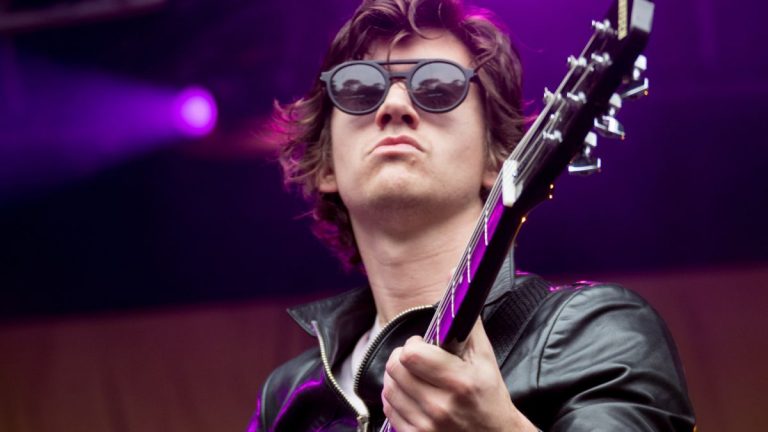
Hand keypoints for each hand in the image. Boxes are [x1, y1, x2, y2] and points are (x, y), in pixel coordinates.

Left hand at [381, 319, 537, 431]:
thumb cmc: (489, 394)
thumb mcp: (484, 357)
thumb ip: (467, 317)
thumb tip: (455, 274)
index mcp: (460, 382)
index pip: (410, 354)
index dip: (415, 345)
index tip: (425, 346)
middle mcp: (441, 406)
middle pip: (395, 368)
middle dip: (403, 359)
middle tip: (419, 361)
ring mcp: (426, 426)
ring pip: (388, 388)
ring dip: (398, 378)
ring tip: (417, 377)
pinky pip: (388, 409)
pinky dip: (396, 398)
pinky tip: (414, 395)